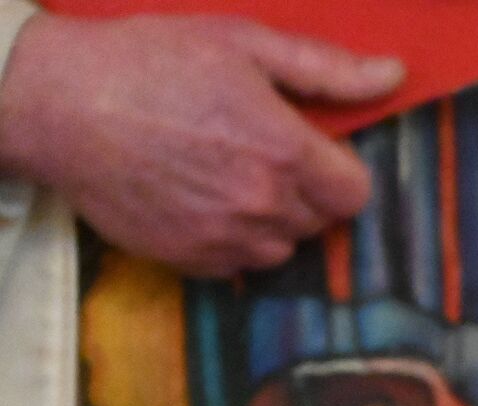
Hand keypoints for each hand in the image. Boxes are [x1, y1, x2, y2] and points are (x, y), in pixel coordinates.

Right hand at [0, 14, 403, 275]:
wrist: (60, 104)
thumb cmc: (150, 63)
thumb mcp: (243, 45)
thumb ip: (326, 69)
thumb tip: (394, 76)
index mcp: (284, 151)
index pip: (356, 193)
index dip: (339, 172)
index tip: (312, 152)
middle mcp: (263, 204)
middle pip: (321, 221)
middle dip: (305, 192)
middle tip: (260, 155)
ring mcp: (226, 238)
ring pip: (283, 247)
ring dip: (270, 220)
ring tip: (228, 177)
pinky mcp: (191, 261)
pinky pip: (239, 265)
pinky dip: (232, 241)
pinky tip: (201, 201)